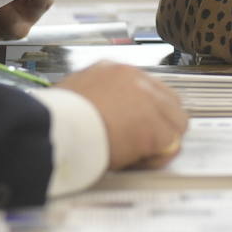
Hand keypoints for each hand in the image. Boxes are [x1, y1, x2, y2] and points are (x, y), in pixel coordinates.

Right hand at [57, 61, 187, 169]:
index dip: (148, 112)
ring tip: (135, 154)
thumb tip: (103, 113)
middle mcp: (136, 80)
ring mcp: (149, 102)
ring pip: (176, 124)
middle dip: (161, 124)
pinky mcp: (154, 128)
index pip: (150, 88)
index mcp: (114, 70)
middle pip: (170, 103)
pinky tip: (135, 160)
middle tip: (143, 144)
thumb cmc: (57, 117)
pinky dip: (156, 157)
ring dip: (160, 142)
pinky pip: (170, 146)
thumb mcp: (76, 94)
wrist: (56, 127)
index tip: (139, 127)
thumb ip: (97, 98)